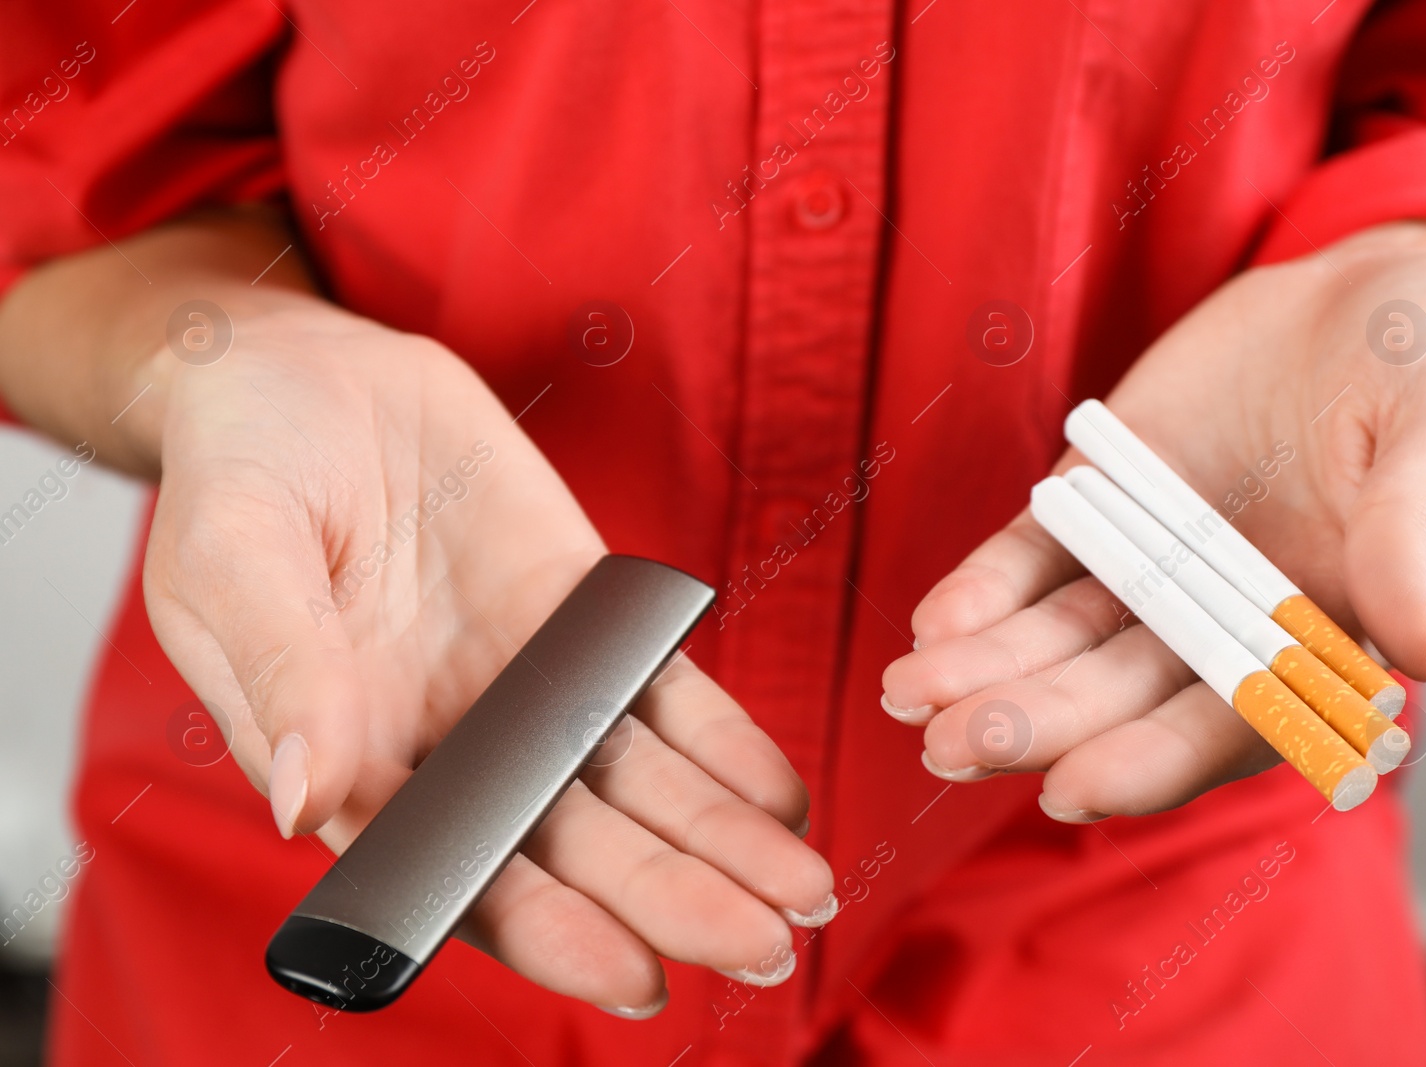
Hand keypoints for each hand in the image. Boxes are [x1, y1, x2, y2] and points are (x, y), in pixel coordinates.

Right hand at [141, 296, 832, 1013]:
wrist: (309, 376)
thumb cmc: (239, 473)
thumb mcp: (231, 555)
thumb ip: (279, 672)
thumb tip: (305, 796)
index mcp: (355, 765)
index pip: (464, 877)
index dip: (553, 931)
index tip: (637, 975)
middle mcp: (456, 748)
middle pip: (579, 849)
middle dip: (674, 901)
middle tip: (768, 949)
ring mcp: (528, 688)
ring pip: (639, 787)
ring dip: (724, 843)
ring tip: (803, 893)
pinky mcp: (583, 618)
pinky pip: (665, 695)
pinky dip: (726, 747)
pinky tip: (780, 798)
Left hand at [882, 222, 1425, 820]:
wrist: (1369, 288)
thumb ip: (1415, 540)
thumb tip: (1423, 655)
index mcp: (1318, 638)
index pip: (1228, 723)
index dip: (1151, 761)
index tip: (1067, 791)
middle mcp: (1224, 619)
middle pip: (1121, 693)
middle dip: (1036, 722)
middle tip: (949, 746)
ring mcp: (1156, 564)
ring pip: (1062, 637)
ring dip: (986, 670)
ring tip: (907, 696)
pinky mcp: (1104, 504)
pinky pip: (1034, 558)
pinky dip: (986, 591)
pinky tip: (932, 625)